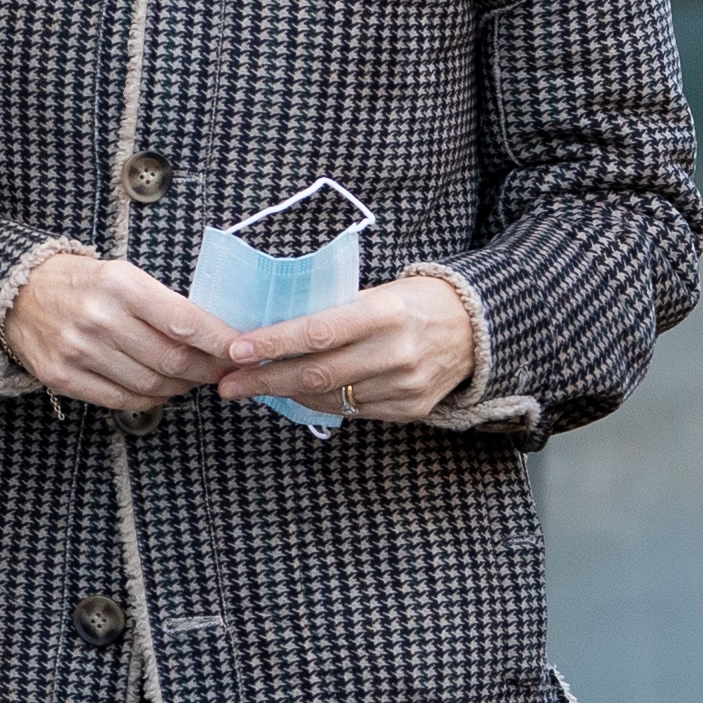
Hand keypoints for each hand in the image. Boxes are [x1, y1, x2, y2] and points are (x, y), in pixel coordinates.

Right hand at [3, 253, 238, 412]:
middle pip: (173, 360)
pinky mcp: (63, 376)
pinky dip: (150, 398)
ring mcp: (79, 351)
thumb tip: (215, 336)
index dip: (220, 341)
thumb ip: (164, 304)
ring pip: (151, 384)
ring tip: (191, 378)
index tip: (243, 350)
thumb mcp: (124, 275)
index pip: (184, 321)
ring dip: (181, 386)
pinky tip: (159, 388)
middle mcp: (99, 319)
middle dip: (207, 369)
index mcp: (121, 285)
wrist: (19, 293)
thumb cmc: (83, 283)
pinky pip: (122, 399)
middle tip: (223, 369)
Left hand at [216, 273, 477, 423]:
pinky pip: (351, 411)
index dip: (273, 344)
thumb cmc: (414, 302)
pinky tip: (299, 393)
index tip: (236, 351)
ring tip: (256, 386)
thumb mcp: (378, 292)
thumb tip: (274, 327)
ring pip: (330, 398)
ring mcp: (404, 386)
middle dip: (265, 381)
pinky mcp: (410, 410)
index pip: (318, 331)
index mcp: (385, 313)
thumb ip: (334, 310)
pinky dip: (319, 403)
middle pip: (316, 374)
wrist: (475, 328)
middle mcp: (395, 353)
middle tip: (227, 384)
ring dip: (287, 393)